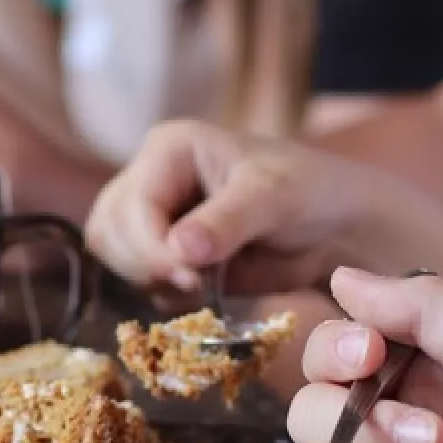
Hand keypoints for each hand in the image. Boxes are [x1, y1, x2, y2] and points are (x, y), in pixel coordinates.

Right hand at [85, 120, 394, 295]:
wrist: (333, 227)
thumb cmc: (308, 193)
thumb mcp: (273, 199)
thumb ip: (226, 222)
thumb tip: (179, 248)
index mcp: (170, 149)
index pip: (131, 203)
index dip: (151, 245)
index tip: (190, 275)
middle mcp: (152, 177)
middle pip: (109, 230)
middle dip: (146, 265)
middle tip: (194, 285)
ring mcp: (154, 217)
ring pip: (113, 256)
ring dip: (148, 281)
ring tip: (198, 287)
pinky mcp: (164, 253)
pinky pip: (137, 279)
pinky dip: (160, 293)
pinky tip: (198, 292)